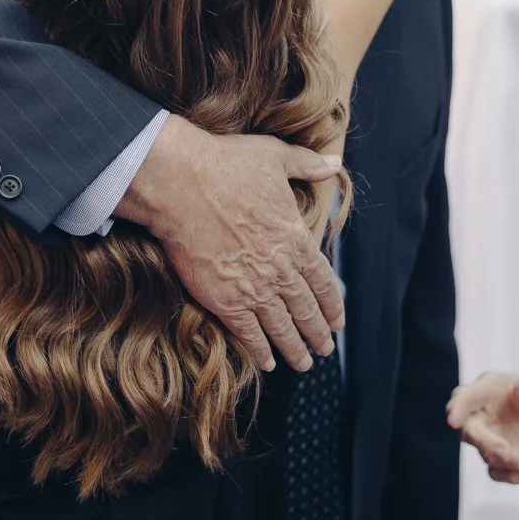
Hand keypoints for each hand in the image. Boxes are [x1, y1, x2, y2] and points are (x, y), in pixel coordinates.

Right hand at [117, 115, 342, 372]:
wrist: (181, 184)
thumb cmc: (227, 165)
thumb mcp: (275, 156)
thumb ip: (307, 165)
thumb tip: (332, 163)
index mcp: (297, 239)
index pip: (323, 282)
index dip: (332, 305)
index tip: (337, 321)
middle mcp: (281, 269)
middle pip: (306, 310)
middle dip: (318, 334)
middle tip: (325, 349)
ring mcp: (253, 288)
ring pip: (282, 328)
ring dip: (295, 349)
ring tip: (304, 363)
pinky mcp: (224, 300)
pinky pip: (248, 334)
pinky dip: (260, 351)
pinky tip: (266, 363)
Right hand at [446, 372, 518, 482]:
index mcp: (488, 389)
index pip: (466, 396)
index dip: (458, 406)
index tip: (453, 421)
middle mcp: (481, 413)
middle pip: (470, 431)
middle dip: (486, 444)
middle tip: (506, 453)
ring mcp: (486, 438)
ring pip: (488, 455)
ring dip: (514, 460)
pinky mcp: (495, 458)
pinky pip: (497, 472)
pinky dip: (513, 476)